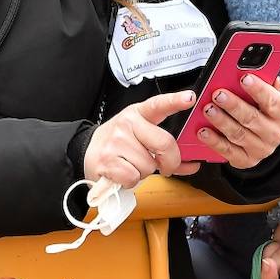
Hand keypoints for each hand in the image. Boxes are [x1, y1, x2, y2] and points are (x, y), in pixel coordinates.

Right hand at [83, 91, 200, 186]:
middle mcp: (127, 123)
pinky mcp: (107, 160)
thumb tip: (191, 165)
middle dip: (170, 162)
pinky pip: (133, 177)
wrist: (88, 152)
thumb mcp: (141, 139)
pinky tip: (122, 172)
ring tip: (131, 165)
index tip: (190, 97)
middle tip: (164, 167)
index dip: (175, 101)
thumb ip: (167, 151)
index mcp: (138, 114)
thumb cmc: (120, 146)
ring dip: (144, 172)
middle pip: (164, 143)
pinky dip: (131, 181)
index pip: (158, 105)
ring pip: (149, 165)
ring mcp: (116, 141)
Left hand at [195, 74, 279, 168]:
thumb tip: (271, 75)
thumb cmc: (267, 111)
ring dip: (221, 121)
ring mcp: (260, 149)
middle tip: (218, 94)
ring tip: (207, 109)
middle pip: (252, 119)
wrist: (268, 138)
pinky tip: (203, 131)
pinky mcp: (245, 160)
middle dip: (234, 105)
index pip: (272, 101)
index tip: (244, 78)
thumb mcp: (274, 96)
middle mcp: (274, 134)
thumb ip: (270, 85)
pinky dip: (214, 141)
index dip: (259, 89)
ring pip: (238, 134)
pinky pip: (227, 151)